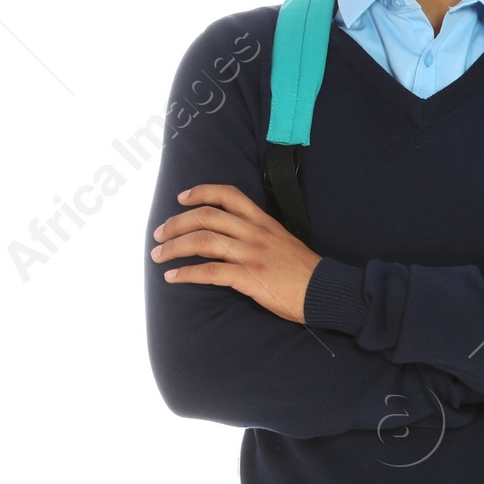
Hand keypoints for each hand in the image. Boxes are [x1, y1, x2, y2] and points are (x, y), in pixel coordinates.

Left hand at [154, 185, 320, 322]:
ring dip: (174, 246)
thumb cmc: (305, 272)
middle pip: (206, 216)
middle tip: (158, 233)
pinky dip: (186, 273)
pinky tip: (173, 277)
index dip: (201, 192)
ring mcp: (251, 254)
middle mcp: (254, 233)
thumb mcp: (283, 242)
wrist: (325, 291)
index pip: (228, 195)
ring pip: (202, 240)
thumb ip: (259, 236)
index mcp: (263, 222)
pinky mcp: (249, 277)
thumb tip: (236, 240)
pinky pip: (209, 272)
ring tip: (158, 254)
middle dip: (176, 223)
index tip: (182, 197)